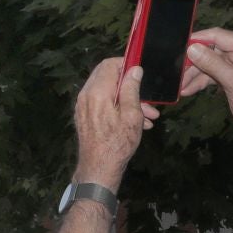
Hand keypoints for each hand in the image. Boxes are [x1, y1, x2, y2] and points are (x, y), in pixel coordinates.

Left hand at [72, 58, 156, 184]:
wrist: (99, 168)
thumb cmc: (118, 143)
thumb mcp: (132, 115)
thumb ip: (132, 89)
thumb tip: (134, 69)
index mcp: (97, 92)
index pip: (109, 64)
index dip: (126, 64)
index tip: (140, 72)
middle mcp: (86, 95)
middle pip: (108, 77)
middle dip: (130, 85)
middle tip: (148, 100)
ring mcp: (83, 105)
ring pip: (108, 92)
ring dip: (128, 100)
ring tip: (148, 116)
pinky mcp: (84, 115)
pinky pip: (102, 104)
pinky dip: (118, 108)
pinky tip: (136, 122)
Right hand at [180, 26, 232, 132]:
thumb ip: (213, 64)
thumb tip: (192, 48)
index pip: (218, 36)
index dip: (197, 40)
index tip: (179, 48)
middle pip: (210, 49)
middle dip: (193, 61)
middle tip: (177, 71)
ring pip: (208, 62)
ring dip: (193, 74)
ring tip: (180, 85)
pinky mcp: (230, 73)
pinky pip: (211, 73)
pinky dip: (200, 81)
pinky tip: (188, 89)